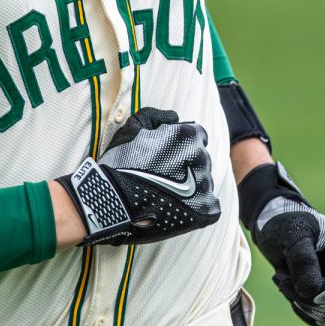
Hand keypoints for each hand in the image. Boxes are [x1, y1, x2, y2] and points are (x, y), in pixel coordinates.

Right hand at [56, 107, 220, 245]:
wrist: (115, 202)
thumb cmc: (121, 162)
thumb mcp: (132, 128)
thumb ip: (156, 116)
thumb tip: (174, 116)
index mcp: (187, 136)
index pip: (197, 136)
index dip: (182, 144)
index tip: (168, 156)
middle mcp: (201, 157)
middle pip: (200, 159)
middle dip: (186, 165)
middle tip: (164, 177)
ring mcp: (205, 184)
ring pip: (204, 183)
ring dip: (191, 187)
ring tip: (166, 195)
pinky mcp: (206, 209)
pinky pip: (209, 206)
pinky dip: (197, 208)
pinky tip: (177, 208)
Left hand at [238, 162, 324, 325]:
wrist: (272, 222)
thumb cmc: (283, 222)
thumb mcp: (291, 235)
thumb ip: (303, 261)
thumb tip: (312, 293)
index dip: (309, 292)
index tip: (284, 277)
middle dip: (300, 295)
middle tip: (280, 276)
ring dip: (298, 301)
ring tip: (283, 278)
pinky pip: (319, 316)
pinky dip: (300, 305)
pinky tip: (288, 285)